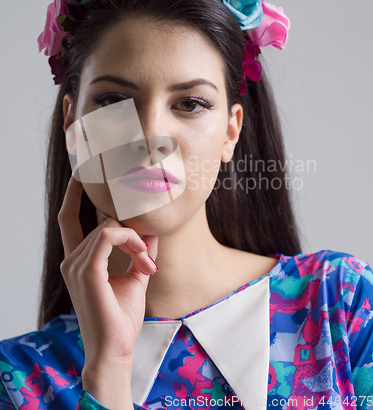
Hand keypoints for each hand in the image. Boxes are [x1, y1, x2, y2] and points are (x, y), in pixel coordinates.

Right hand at [58, 175, 157, 407]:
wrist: (115, 349)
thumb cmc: (121, 317)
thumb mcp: (135, 277)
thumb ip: (140, 251)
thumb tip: (152, 228)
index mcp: (78, 261)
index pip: (69, 218)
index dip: (74, 195)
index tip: (83, 174)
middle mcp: (71, 260)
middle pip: (103, 221)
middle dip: (132, 232)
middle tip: (147, 256)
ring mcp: (75, 265)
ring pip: (109, 226)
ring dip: (136, 241)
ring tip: (146, 266)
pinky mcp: (87, 270)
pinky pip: (107, 234)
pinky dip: (129, 240)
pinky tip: (141, 256)